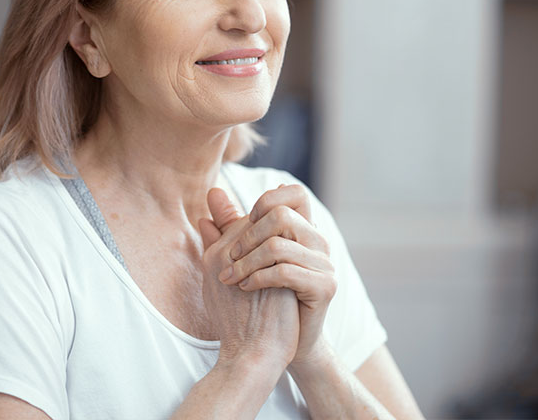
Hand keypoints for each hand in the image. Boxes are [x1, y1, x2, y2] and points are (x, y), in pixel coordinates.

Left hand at [214, 184, 336, 366]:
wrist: (275, 345)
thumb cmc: (258, 297)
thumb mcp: (241, 255)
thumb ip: (229, 224)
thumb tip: (213, 193)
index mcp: (303, 230)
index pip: (295, 194)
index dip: (267, 202)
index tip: (245, 222)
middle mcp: (318, 242)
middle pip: (282, 215)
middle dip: (248, 235)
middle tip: (232, 257)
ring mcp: (325, 264)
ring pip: (278, 245)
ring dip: (246, 262)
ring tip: (231, 278)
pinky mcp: (324, 286)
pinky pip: (285, 272)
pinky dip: (258, 278)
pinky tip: (246, 288)